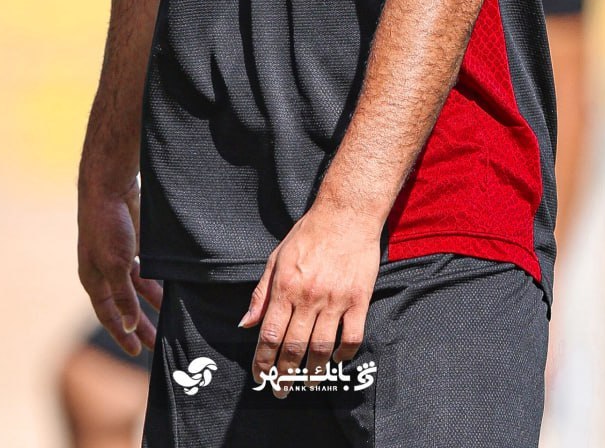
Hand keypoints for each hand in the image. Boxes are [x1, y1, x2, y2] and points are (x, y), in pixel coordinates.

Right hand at [77, 178, 162, 356]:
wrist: (110, 188)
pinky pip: (148, 269)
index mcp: (94, 280)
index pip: (109, 315)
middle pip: (125, 305)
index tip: (137, 351)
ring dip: (153, 303)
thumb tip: (128, 326)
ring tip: (172, 319)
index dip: (122, 334)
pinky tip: (173, 290)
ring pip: (139, 288)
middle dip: (141, 324)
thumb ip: (123, 296)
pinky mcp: (135, 243)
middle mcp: (106, 271)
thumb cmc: (106, 227)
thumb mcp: (115, 265)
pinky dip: (159, 280)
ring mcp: (120, 257)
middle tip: (159, 344)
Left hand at [240, 202, 380, 398]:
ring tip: (308, 382)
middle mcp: (308, 296)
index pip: (270, 334)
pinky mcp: (359, 299)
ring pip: (322, 348)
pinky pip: (351, 336)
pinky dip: (344, 354)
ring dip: (313, 371)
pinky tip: (337, 360)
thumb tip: (245, 323)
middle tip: (282, 390)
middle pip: (294, 347)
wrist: (346, 215)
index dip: (263, 361)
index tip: (261, 377)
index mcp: (285, 286)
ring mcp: (335, 299)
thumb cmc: (309, 234)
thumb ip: (261, 293)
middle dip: (285, 374)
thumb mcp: (276, 258)